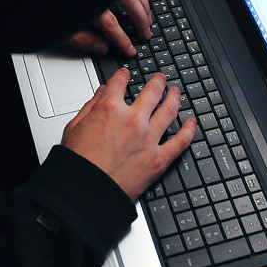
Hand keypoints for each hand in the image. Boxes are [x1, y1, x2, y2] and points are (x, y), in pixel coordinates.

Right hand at [60, 68, 196, 200]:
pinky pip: (180, 142)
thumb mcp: (75, 127)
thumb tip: (100, 94)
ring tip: (176, 92)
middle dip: (157, 81)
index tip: (126, 74)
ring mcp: (148, 139)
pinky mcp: (158, 159)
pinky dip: (189, 130)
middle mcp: (132, 120)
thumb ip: (90, 106)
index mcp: (110, 109)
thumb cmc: (77, 163)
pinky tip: (192, 123)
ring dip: (175, 97)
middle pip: (152, 91)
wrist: (85, 192)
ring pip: (170, 110)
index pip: (120, 82)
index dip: (123, 75)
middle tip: (160, 78)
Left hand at [65, 0, 152, 56]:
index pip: (113, 26)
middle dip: (141, 20)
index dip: (124, 41)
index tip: (130, 50)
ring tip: (147, 17)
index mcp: (90, 4)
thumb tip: (101, 48)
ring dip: (143, 3)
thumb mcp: (58, 27)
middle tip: (146, 34)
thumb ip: (82, 39)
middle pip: (130, 4)